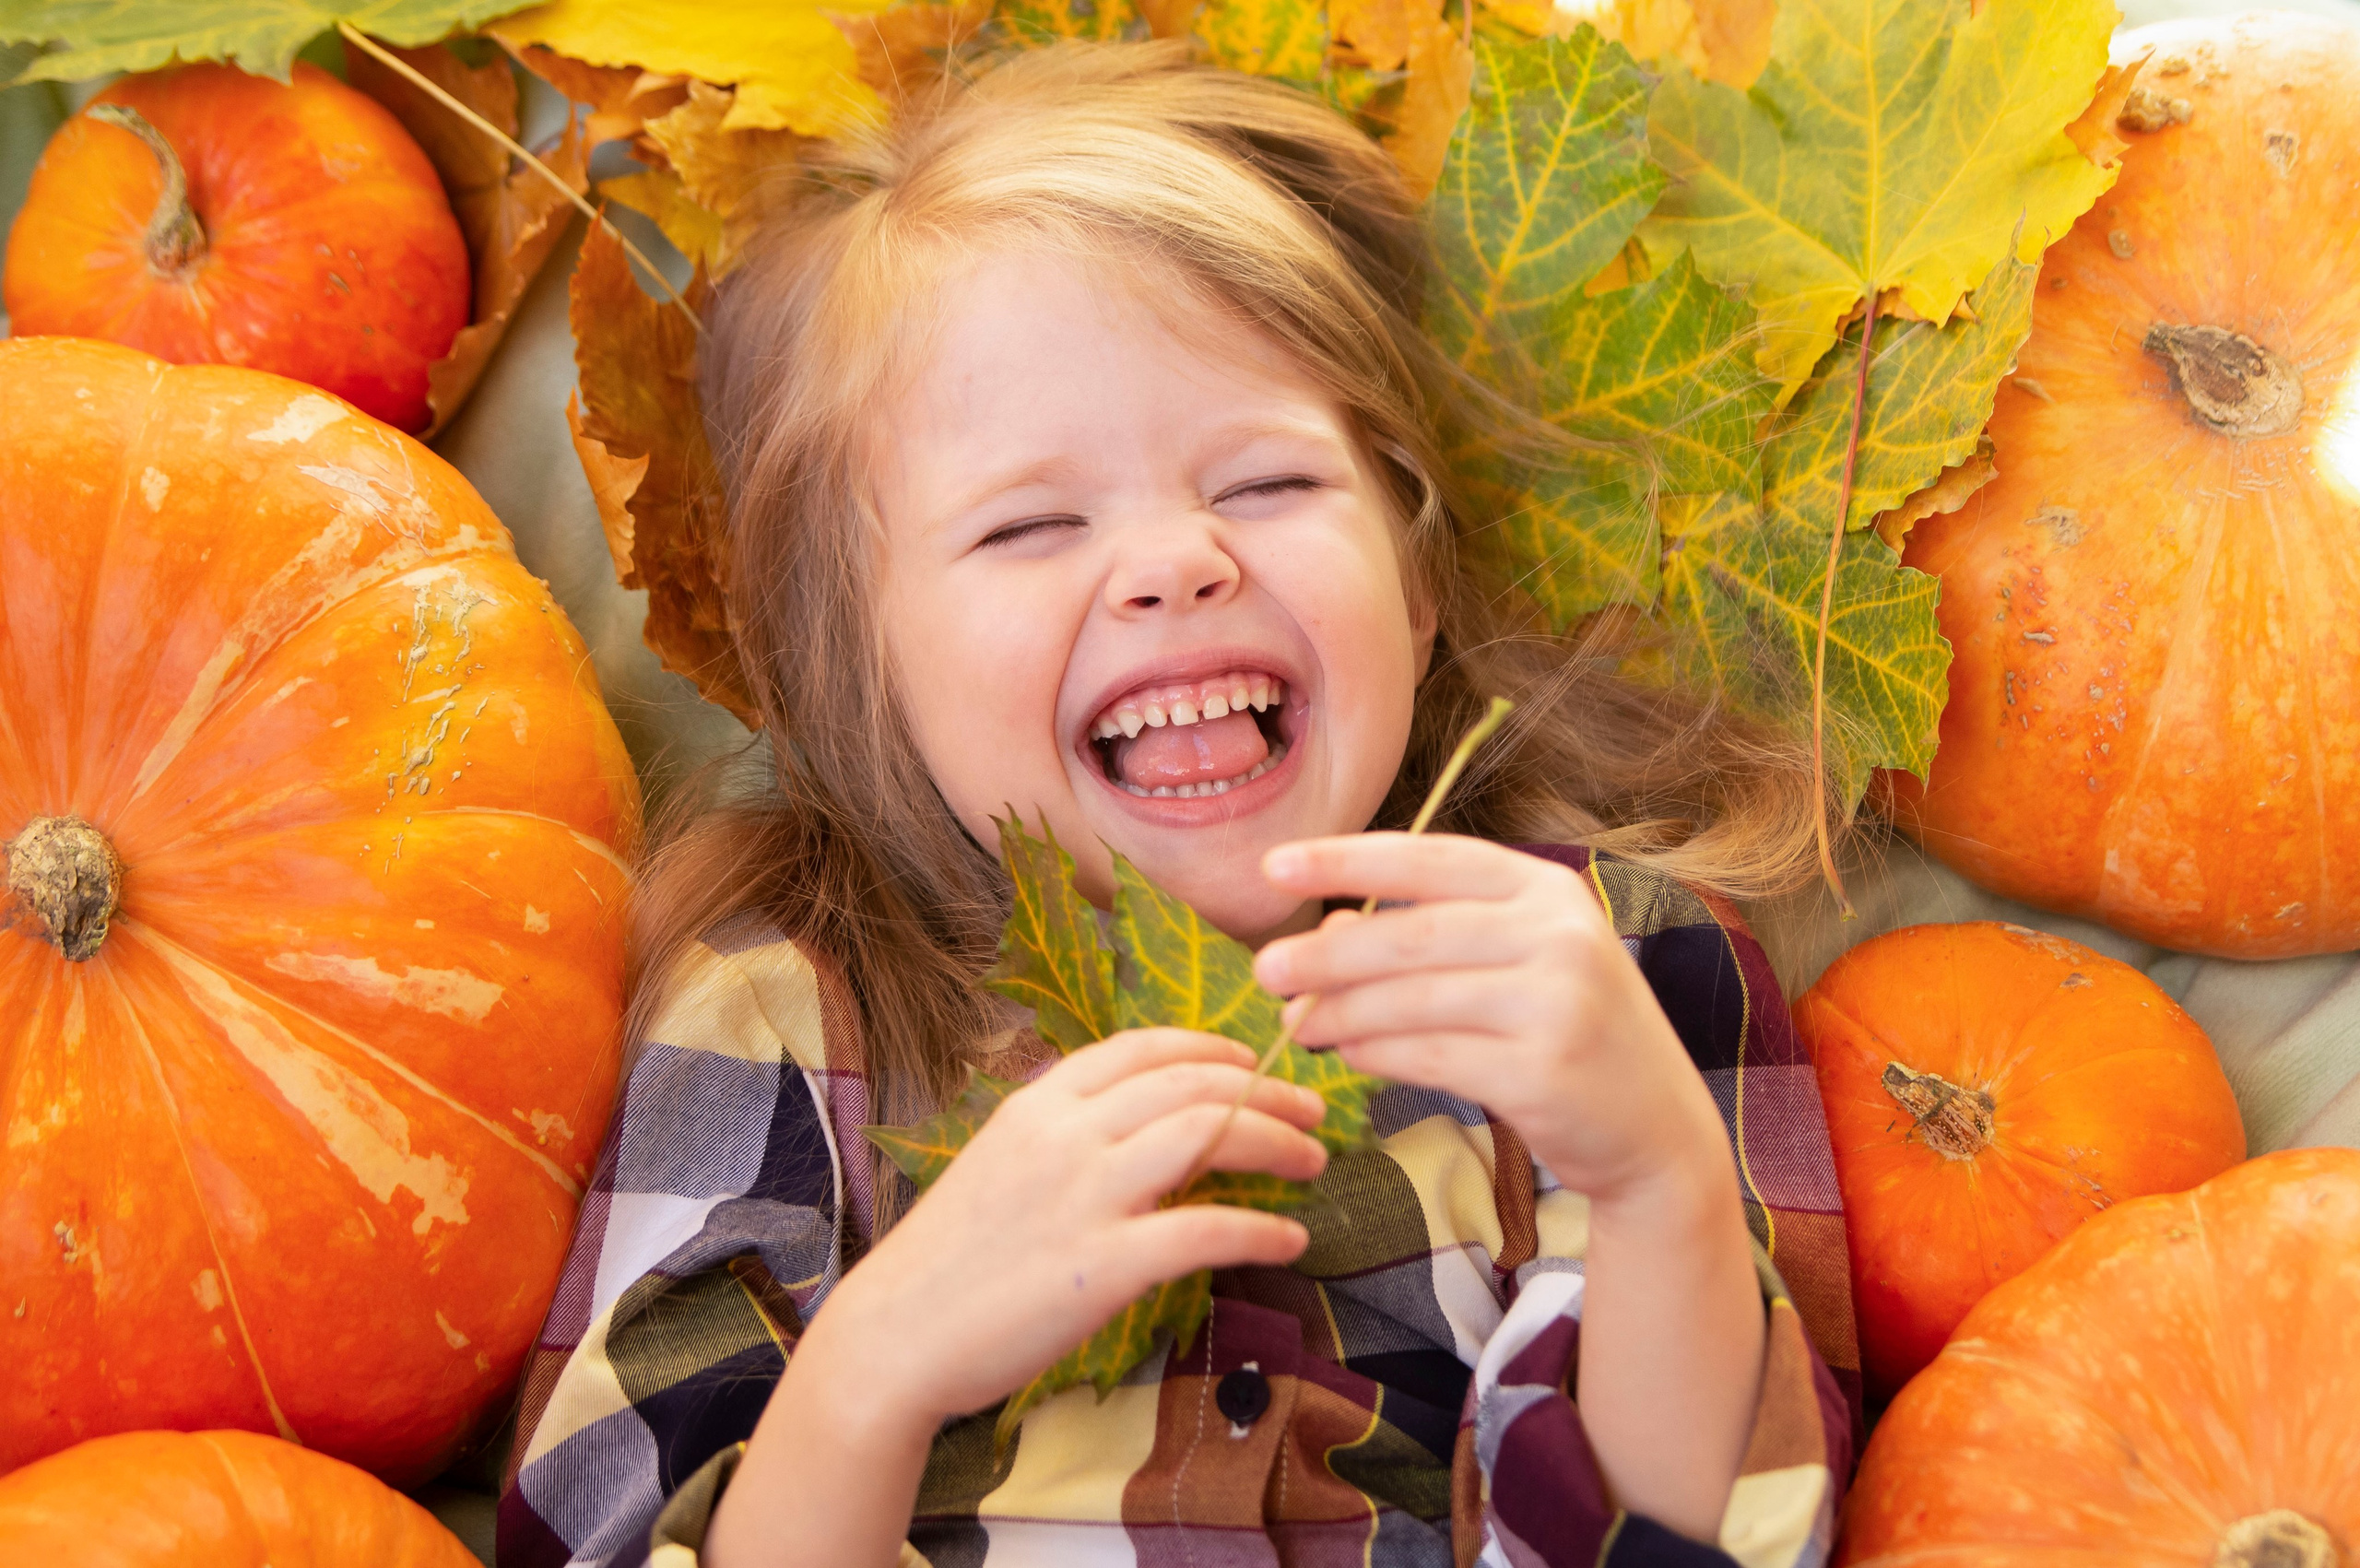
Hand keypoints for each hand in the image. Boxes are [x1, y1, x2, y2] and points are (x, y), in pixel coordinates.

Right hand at [709, 1032, 1328, 1567]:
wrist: (895, 1336)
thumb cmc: (947, 1261)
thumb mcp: (996, 1165)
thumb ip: (1060, 1135)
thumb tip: (1130, 1123)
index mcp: (1037, 1104)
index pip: (1141, 1048)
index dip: (1209, 1047)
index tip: (1250, 1060)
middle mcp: (1065, 1135)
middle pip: (1191, 1084)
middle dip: (1265, 1090)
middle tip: (1311, 1107)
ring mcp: (1085, 1198)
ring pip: (1207, 1136)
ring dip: (1276, 1140)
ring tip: (1313, 1159)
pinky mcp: (1104, 1266)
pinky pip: (1204, 1231)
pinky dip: (1259, 1230)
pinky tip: (1288, 1238)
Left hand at [1252, 834, 1729, 1207]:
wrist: (1656, 1129)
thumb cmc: (1569, 1033)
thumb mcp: (1514, 964)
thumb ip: (1429, 935)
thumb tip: (1327, 927)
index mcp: (1548, 890)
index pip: (1432, 858)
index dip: (1348, 858)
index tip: (1276, 867)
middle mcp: (1560, 936)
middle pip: (1414, 933)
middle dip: (1329, 952)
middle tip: (1265, 968)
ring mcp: (1559, 1003)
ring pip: (1415, 999)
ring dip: (1341, 1012)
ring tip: (1295, 1023)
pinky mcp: (1546, 1072)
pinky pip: (1434, 1056)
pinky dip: (1379, 1053)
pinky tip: (1347, 1054)